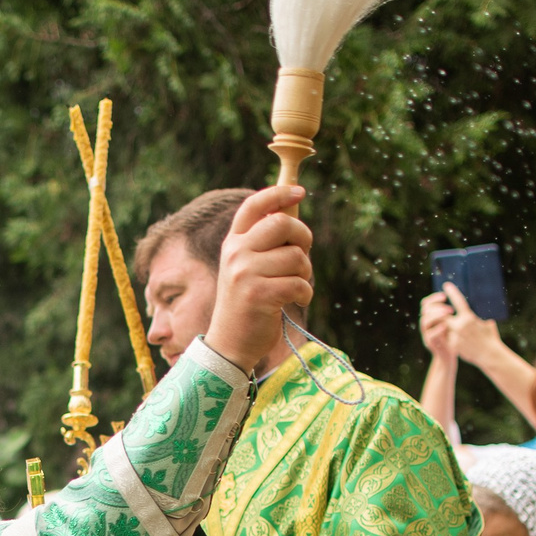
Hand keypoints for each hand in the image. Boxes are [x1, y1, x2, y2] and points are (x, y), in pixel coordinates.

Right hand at [205, 185, 312, 375]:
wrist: (230, 343)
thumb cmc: (247, 304)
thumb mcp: (247, 268)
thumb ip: (264, 243)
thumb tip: (293, 215)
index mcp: (233, 243)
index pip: (253, 205)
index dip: (279, 193)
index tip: (300, 192)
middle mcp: (236, 253)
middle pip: (283, 223)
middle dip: (303, 237)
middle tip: (302, 256)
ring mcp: (245, 273)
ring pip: (296, 257)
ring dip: (305, 274)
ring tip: (294, 287)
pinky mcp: (259, 295)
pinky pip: (299, 283)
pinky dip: (305, 293)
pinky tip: (295, 301)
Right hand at [420, 291, 456, 364]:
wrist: (448, 356)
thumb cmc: (451, 338)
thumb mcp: (450, 322)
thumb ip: (447, 312)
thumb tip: (452, 295)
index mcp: (430, 318)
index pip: (426, 303)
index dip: (434, 298)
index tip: (445, 296)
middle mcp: (426, 325)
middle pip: (424, 310)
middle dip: (437, 306)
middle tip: (450, 309)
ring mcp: (426, 334)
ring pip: (425, 321)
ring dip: (437, 315)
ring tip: (449, 314)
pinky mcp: (430, 344)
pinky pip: (430, 335)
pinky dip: (437, 329)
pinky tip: (446, 326)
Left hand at [440, 280, 501, 365]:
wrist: (490, 355)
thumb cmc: (491, 339)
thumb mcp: (488, 325)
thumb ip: (481, 320)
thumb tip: (485, 318)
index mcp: (469, 317)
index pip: (458, 301)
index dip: (452, 292)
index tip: (446, 285)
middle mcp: (460, 325)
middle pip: (443, 315)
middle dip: (441, 313)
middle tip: (440, 312)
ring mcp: (454, 336)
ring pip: (443, 327)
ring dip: (444, 326)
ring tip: (449, 327)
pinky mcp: (452, 345)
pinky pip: (446, 338)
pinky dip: (449, 338)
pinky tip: (456, 341)